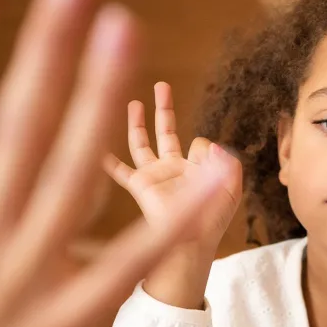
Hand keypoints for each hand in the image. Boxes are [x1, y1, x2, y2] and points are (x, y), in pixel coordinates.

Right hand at [103, 81, 241, 255]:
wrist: (189, 241)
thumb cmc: (213, 220)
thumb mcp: (232, 187)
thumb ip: (229, 160)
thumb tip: (205, 141)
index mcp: (196, 170)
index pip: (199, 143)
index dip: (206, 150)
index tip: (211, 163)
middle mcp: (172, 170)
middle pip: (166, 131)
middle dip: (164, 108)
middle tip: (162, 85)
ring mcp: (153, 177)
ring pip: (141, 143)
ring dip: (137, 122)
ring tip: (135, 101)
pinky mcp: (139, 185)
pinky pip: (120, 172)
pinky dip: (108, 161)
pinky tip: (94, 147)